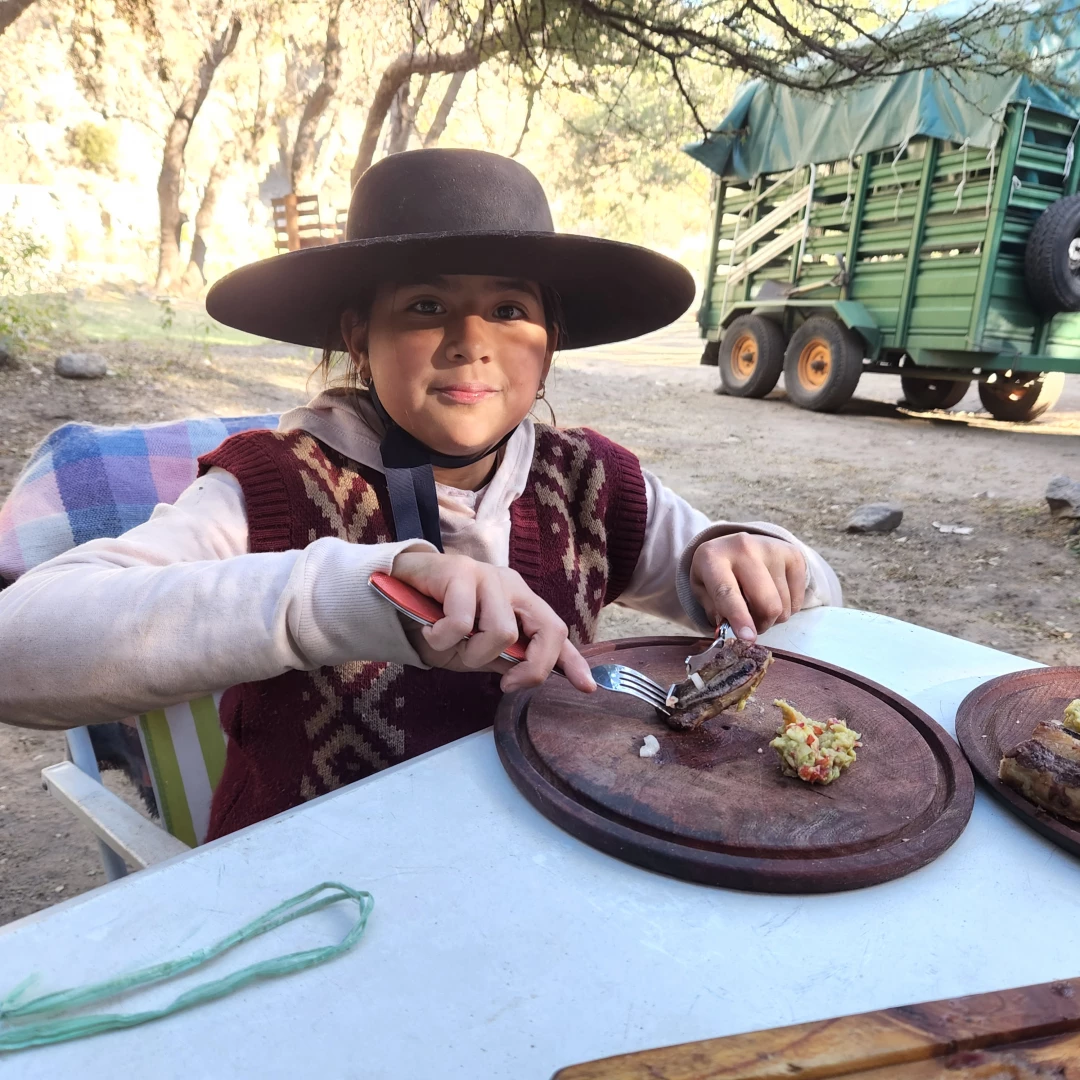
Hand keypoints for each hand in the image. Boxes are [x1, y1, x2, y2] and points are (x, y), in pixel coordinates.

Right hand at [389, 551, 595, 694]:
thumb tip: (531, 678)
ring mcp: (488, 577)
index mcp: (521, 603)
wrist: (393, 591)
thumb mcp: (475, 648)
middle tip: (505, 684)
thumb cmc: (438, 621)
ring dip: (472, 652)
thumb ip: (505, 659)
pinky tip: (431, 631)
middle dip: (532, 666)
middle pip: (548, 629)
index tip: (587, 687)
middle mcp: (512, 587)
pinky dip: (443, 638)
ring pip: (502, 632)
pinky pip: (461, 622)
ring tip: (451, 645)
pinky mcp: (460, 572)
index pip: (556, 632)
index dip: (573, 662)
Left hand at [689, 533, 805, 641]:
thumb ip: (714, 611)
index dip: (739, 617)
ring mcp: (771, 548)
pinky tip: (774, 595)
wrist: (734, 545)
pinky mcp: (793, 554)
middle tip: (752, 625)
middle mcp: (744, 548)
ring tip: (759, 606)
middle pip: (766, 603)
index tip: (748, 637)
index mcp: (712, 557)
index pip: (728, 592)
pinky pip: (798, 600)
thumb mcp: (701, 589)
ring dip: (773, 618)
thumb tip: (732, 631)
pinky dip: (787, 608)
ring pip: (784, 605)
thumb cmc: (715, 572)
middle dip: (761, 624)